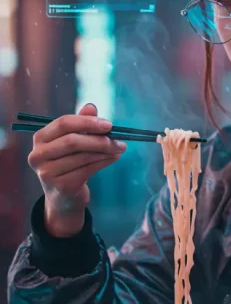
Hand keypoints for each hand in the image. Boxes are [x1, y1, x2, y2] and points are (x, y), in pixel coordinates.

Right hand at [28, 103, 125, 235]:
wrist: (64, 197)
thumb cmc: (69, 163)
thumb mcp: (73, 141)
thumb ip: (81, 123)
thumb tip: (91, 107)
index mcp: (40, 139)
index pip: (63, 123)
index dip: (87, 122)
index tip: (108, 124)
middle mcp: (38, 155)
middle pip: (72, 141)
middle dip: (99, 139)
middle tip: (118, 138)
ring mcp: (47, 172)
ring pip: (82, 156)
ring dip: (105, 151)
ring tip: (119, 148)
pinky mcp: (61, 186)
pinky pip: (87, 170)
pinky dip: (104, 162)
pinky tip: (114, 158)